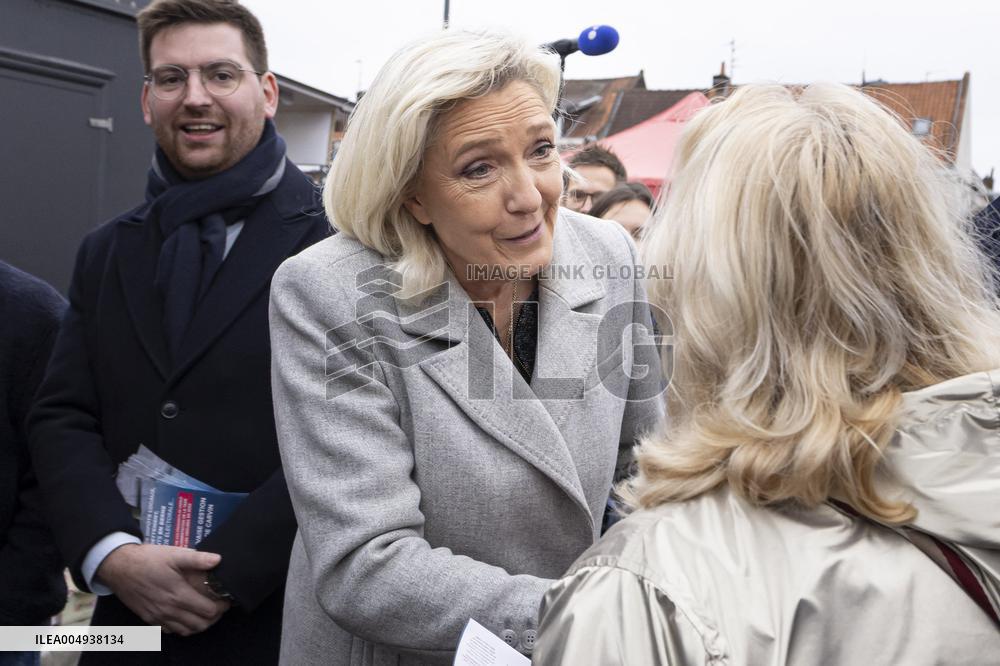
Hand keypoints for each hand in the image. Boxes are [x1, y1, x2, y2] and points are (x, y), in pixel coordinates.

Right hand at [96, 543, 229, 634]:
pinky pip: (170, 631)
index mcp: (178, 595)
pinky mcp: (149, 619)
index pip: (209, 612)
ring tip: (205, 612)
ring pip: (186, 631)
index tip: (226, 598)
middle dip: (214, 617)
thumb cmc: (148, 559)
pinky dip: (182, 627)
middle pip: (200, 625)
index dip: (221, 606)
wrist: (118, 567)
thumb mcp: (174, 554)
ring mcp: (158, 617)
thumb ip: (197, 559)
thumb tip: (218, 560)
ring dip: (200, 624)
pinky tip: (186, 615)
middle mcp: (169, 610)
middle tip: (219, 606)